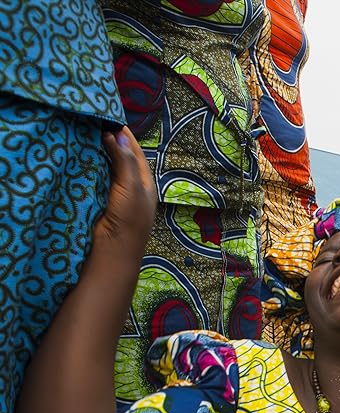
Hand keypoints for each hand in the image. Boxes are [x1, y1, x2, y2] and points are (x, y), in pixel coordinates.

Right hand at [92, 128, 156, 258]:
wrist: (112, 249)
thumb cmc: (129, 218)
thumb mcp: (132, 186)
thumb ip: (126, 161)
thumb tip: (117, 135)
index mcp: (145, 183)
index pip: (136, 153)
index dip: (125, 137)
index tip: (112, 119)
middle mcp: (130, 186)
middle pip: (120, 158)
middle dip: (109, 142)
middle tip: (94, 122)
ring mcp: (113, 193)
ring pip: (105, 167)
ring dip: (97, 152)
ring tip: (84, 132)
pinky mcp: (98, 199)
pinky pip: (93, 177)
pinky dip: (88, 165)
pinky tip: (78, 153)